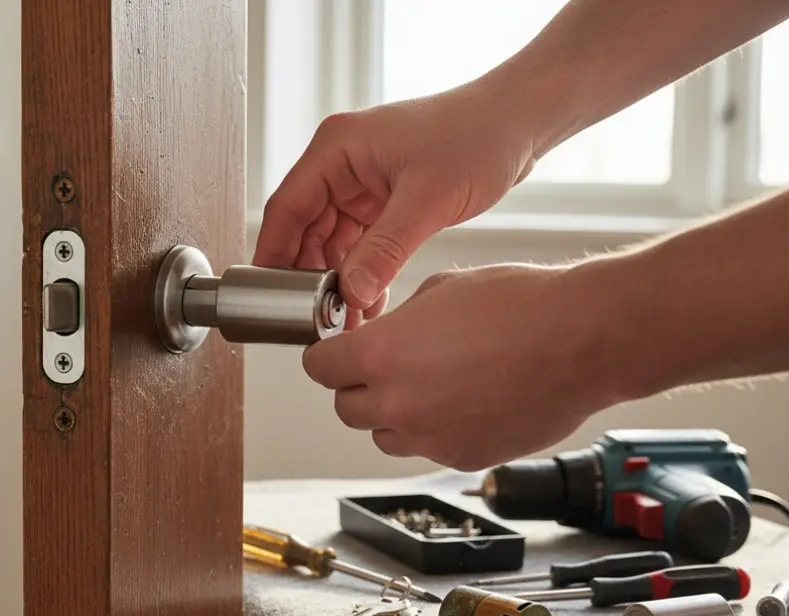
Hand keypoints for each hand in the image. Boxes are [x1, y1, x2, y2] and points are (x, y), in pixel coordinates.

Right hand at [252, 83, 537, 321]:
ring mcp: (361, 182)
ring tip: (342, 318)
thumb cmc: (478, 136)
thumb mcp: (427, 199)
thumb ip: (384, 250)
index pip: (287, 207)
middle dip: (308, 275)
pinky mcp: (383, 200)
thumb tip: (349, 293)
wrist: (520, 123)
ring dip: (336, 279)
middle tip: (313, 317)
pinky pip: (359, 243)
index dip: (273, 254)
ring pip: (330, 241)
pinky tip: (367, 302)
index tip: (269, 295)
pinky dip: (361, 272)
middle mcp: (342, 163)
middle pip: (304, 228)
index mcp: (337, 148)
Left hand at [301, 262, 618, 470]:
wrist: (583, 340)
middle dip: (358, 387)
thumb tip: (390, 334)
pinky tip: (466, 403)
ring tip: (429, 386)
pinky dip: (436, 431)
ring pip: (384, 436)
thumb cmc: (522, 306)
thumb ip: (400, 321)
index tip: (337, 352)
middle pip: (345, 408)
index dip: (327, 357)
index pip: (318, 368)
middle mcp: (397, 404)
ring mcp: (430, 438)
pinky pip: (430, 450)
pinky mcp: (463, 458)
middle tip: (384, 368)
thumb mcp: (442, 289)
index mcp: (380, 356)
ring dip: (393, 415)